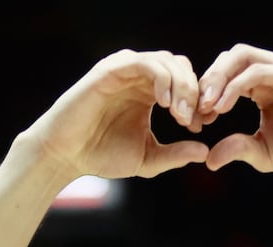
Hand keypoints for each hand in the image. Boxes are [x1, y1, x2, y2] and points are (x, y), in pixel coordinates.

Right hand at [23, 49, 210, 180]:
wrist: (66, 155)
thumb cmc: (102, 155)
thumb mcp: (148, 159)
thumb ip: (175, 155)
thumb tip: (205, 151)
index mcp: (150, 93)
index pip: (185, 84)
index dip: (199, 102)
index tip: (200, 126)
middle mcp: (139, 77)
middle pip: (180, 68)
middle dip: (193, 93)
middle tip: (193, 120)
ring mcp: (124, 71)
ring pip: (166, 61)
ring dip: (180, 86)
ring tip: (179, 115)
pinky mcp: (110, 70)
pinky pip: (144, 62)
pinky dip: (161, 78)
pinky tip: (164, 103)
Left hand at [196, 43, 272, 181]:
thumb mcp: (264, 154)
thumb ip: (238, 149)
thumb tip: (208, 159)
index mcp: (264, 88)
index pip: (227, 73)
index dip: (206, 93)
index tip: (195, 120)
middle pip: (231, 57)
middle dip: (208, 80)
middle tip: (196, 108)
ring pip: (242, 56)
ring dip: (219, 79)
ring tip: (207, 107)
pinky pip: (260, 71)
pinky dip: (236, 86)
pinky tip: (223, 107)